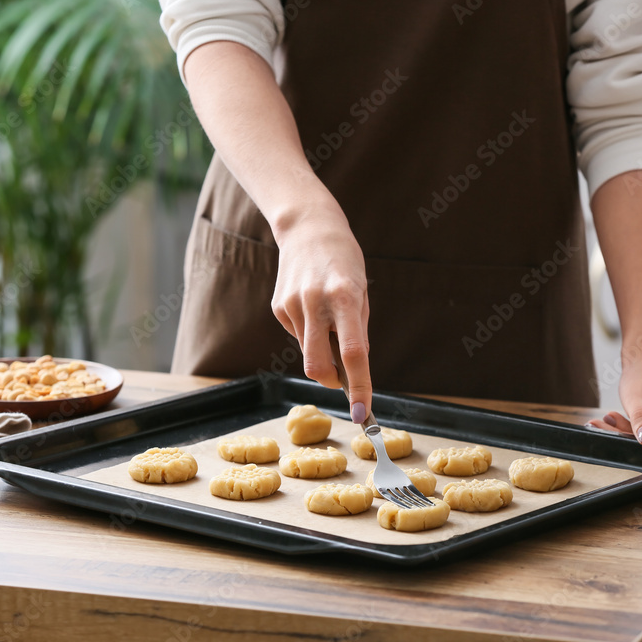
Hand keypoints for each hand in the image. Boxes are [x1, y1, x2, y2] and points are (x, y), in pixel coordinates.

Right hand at [271, 200, 371, 422]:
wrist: (308, 227)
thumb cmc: (344, 261)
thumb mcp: (361, 290)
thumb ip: (357, 329)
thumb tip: (353, 366)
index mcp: (345, 297)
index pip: (354, 354)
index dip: (360, 387)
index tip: (363, 414)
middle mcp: (315, 302)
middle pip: (318, 365)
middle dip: (332, 382)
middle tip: (342, 381)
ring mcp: (292, 305)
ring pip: (307, 352)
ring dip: (322, 350)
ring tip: (328, 319)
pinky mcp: (278, 307)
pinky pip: (297, 335)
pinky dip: (308, 332)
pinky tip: (311, 307)